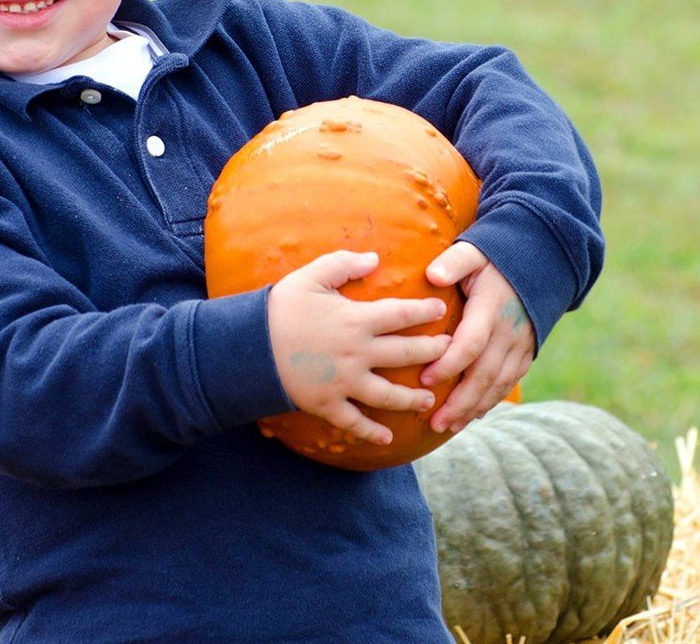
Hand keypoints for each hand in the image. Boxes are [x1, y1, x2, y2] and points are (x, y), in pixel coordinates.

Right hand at [267, 250, 451, 445]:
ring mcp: (344, 383)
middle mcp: (357, 354)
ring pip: (388, 394)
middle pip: (405, 355)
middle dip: (433, 353)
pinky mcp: (328, 404)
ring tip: (429, 399)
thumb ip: (344, 265)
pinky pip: (354, 422)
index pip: (401, 315)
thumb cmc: (281, 307)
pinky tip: (387, 439)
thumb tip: (375, 259)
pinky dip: (372, 432)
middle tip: (451, 351)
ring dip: (412, 398)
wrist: (248, 347)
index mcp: (356, 320)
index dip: (424, 312)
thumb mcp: (311, 276)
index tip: (441, 310)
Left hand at [420, 242, 533, 433]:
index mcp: (491, 308)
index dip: (449, 364)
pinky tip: (473, 416)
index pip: (470, 343)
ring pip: (498, 384)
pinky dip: (491, 400)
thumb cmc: (495, 257)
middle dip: (460, 402)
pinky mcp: (527, 352)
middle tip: (434, 423)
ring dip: (473, 408)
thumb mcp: (473, 252)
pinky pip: (509, 382)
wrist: (539, 262)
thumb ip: (453, 262)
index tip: (424, 380)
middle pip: (484, 374)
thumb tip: (432, 276)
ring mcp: (521, 344)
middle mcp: (509, 331)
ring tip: (448, 427)